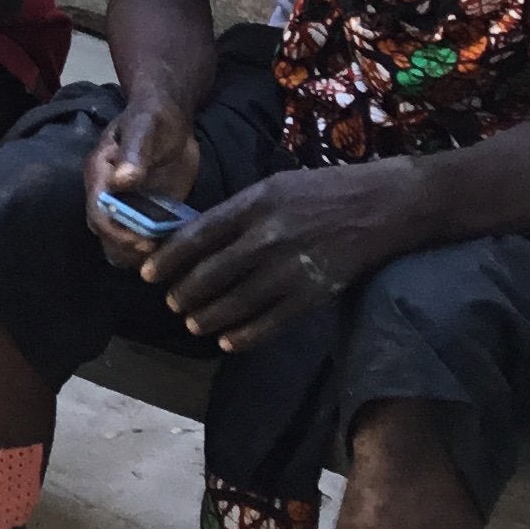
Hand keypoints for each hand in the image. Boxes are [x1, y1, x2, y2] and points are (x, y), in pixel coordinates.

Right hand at [83, 95, 203, 267]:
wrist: (171, 119)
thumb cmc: (153, 118)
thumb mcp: (144, 128)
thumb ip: (134, 152)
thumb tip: (120, 182)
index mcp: (100, 174)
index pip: (98, 213)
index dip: (115, 232)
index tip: (142, 242)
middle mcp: (108, 194)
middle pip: (105, 235)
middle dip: (126, 248)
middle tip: (156, 252)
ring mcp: (127, 206)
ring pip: (121, 243)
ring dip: (138, 255)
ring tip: (164, 254)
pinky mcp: (147, 213)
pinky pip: (144, 239)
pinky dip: (156, 249)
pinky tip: (174, 247)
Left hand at [144, 167, 406, 352]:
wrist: (382, 205)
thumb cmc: (322, 190)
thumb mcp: (272, 187)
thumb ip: (237, 213)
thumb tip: (197, 238)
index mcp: (252, 204)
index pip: (196, 236)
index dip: (168, 259)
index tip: (148, 274)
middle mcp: (266, 237)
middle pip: (210, 274)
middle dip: (184, 293)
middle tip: (171, 303)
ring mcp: (289, 268)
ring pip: (236, 302)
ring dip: (208, 317)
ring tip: (193, 323)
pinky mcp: (312, 294)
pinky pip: (270, 322)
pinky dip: (244, 335)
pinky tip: (227, 341)